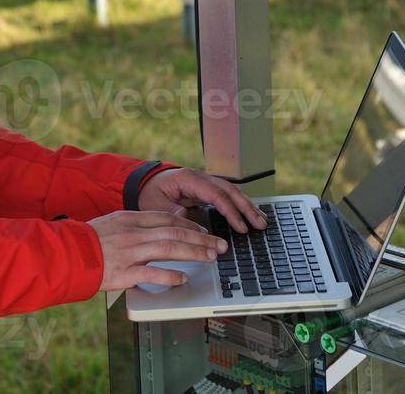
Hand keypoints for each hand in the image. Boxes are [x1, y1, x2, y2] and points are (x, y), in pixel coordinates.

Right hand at [88, 210, 228, 290]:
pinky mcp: (124, 272)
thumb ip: (137, 225)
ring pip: (168, 248)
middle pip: (174, 232)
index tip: (205, 231)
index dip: (190, 224)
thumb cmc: (89, 240)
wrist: (67, 253)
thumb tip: (161, 227)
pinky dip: (170, 275)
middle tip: (219, 245)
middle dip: (201, 238)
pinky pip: (152, 273)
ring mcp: (129, 252)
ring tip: (211, 257)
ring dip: (193, 252)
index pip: (167, 218)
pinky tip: (183, 278)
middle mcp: (133, 233)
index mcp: (131, 218)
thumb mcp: (114, 223)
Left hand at [137, 168, 267, 233]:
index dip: (231, 212)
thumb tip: (190, 220)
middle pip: (230, 190)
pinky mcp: (206, 190)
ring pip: (232, 191)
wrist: (143, 183)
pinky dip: (240, 205)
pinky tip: (249, 214)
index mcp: (189, 178)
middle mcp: (201, 177)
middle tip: (260, 224)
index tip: (240, 227)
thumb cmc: (149, 193)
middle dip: (247, 208)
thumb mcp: (155, 204)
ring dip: (247, 206)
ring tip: (261, 221)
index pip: (216, 195)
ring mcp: (205, 182)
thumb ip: (173, 212)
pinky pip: (227, 196)